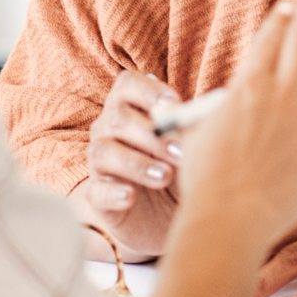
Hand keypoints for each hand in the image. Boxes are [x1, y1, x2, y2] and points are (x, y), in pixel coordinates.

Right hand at [72, 69, 182, 257]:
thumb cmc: (182, 166)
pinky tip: (130, 197)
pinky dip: (112, 193)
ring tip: (165, 176)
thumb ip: (194, 127)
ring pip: (103, 153)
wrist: (174, 212)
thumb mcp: (193, 146)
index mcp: (130, 106)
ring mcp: (100, 163)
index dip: (149, 91)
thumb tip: (201, 114)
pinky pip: (96, 191)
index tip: (174, 105)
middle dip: (152, 135)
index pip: (128, 84)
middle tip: (182, 153)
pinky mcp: (98, 196)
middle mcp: (109, 129)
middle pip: (118, 119)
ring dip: (136, 163)